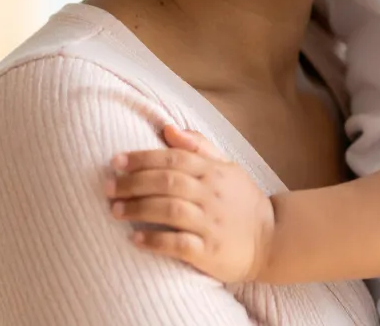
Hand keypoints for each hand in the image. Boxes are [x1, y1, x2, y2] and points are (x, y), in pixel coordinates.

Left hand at [106, 125, 274, 282]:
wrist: (271, 238)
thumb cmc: (242, 201)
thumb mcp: (227, 167)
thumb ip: (198, 147)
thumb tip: (167, 127)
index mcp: (214, 172)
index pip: (174, 158)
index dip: (143, 158)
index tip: (116, 161)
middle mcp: (212, 194)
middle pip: (167, 182)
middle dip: (133, 183)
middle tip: (107, 187)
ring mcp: (211, 223)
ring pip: (170, 210)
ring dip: (138, 209)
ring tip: (114, 211)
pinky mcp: (209, 251)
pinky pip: (179, 244)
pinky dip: (155, 240)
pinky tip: (135, 240)